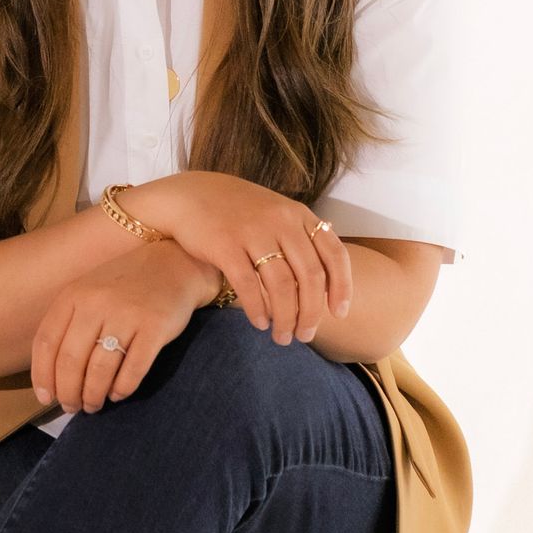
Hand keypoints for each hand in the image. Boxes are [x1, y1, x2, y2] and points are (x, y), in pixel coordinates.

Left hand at [30, 239, 208, 412]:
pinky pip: (133, 369)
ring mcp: (127, 315)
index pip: (46, 342)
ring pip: (100, 369)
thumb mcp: (89, 293)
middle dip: (68, 392)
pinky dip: (122, 389)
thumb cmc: (124, 286)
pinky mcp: (155, 327)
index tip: (47, 398)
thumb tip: (52, 378)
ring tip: (93, 405)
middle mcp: (96, 303)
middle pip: (71, 361)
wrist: (174, 264)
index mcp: (74, 295)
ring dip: (93, 395)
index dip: (43, 376)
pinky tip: (118, 394)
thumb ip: (68, 325)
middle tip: (72, 407)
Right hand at [127, 171, 353, 343]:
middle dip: (311, 313)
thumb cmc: (238, 212)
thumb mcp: (277, 214)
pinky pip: (248, 285)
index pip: (334, 254)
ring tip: (283, 337)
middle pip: (310, 276)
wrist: (190, 195)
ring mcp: (253, 232)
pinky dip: (257, 309)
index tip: (338, 313)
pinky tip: (260, 324)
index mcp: (298, 215)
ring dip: (286, 318)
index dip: (341, 286)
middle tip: (305, 335)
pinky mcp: (225, 245)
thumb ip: (301, 239)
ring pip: (282, 286)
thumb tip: (327, 280)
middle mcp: (281, 222)